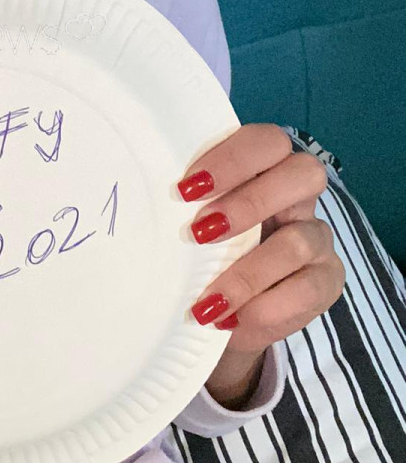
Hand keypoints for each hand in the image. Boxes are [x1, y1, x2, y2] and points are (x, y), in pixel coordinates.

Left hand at [176, 124, 345, 407]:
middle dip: (249, 202)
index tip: (186, 189)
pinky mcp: (326, 280)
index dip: (232, 159)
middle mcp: (297, 195)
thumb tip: (138, 202)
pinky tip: (231, 320)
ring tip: (207, 301)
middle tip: (200, 233)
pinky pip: (310, 288)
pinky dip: (267, 308)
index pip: (265, 142)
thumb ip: (182, 208)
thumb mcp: (187, 224)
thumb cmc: (197, 253)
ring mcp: (316, 236)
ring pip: (300, 241)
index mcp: (264, 166)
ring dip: (248, 272)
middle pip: (303, 174)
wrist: (220, 312)